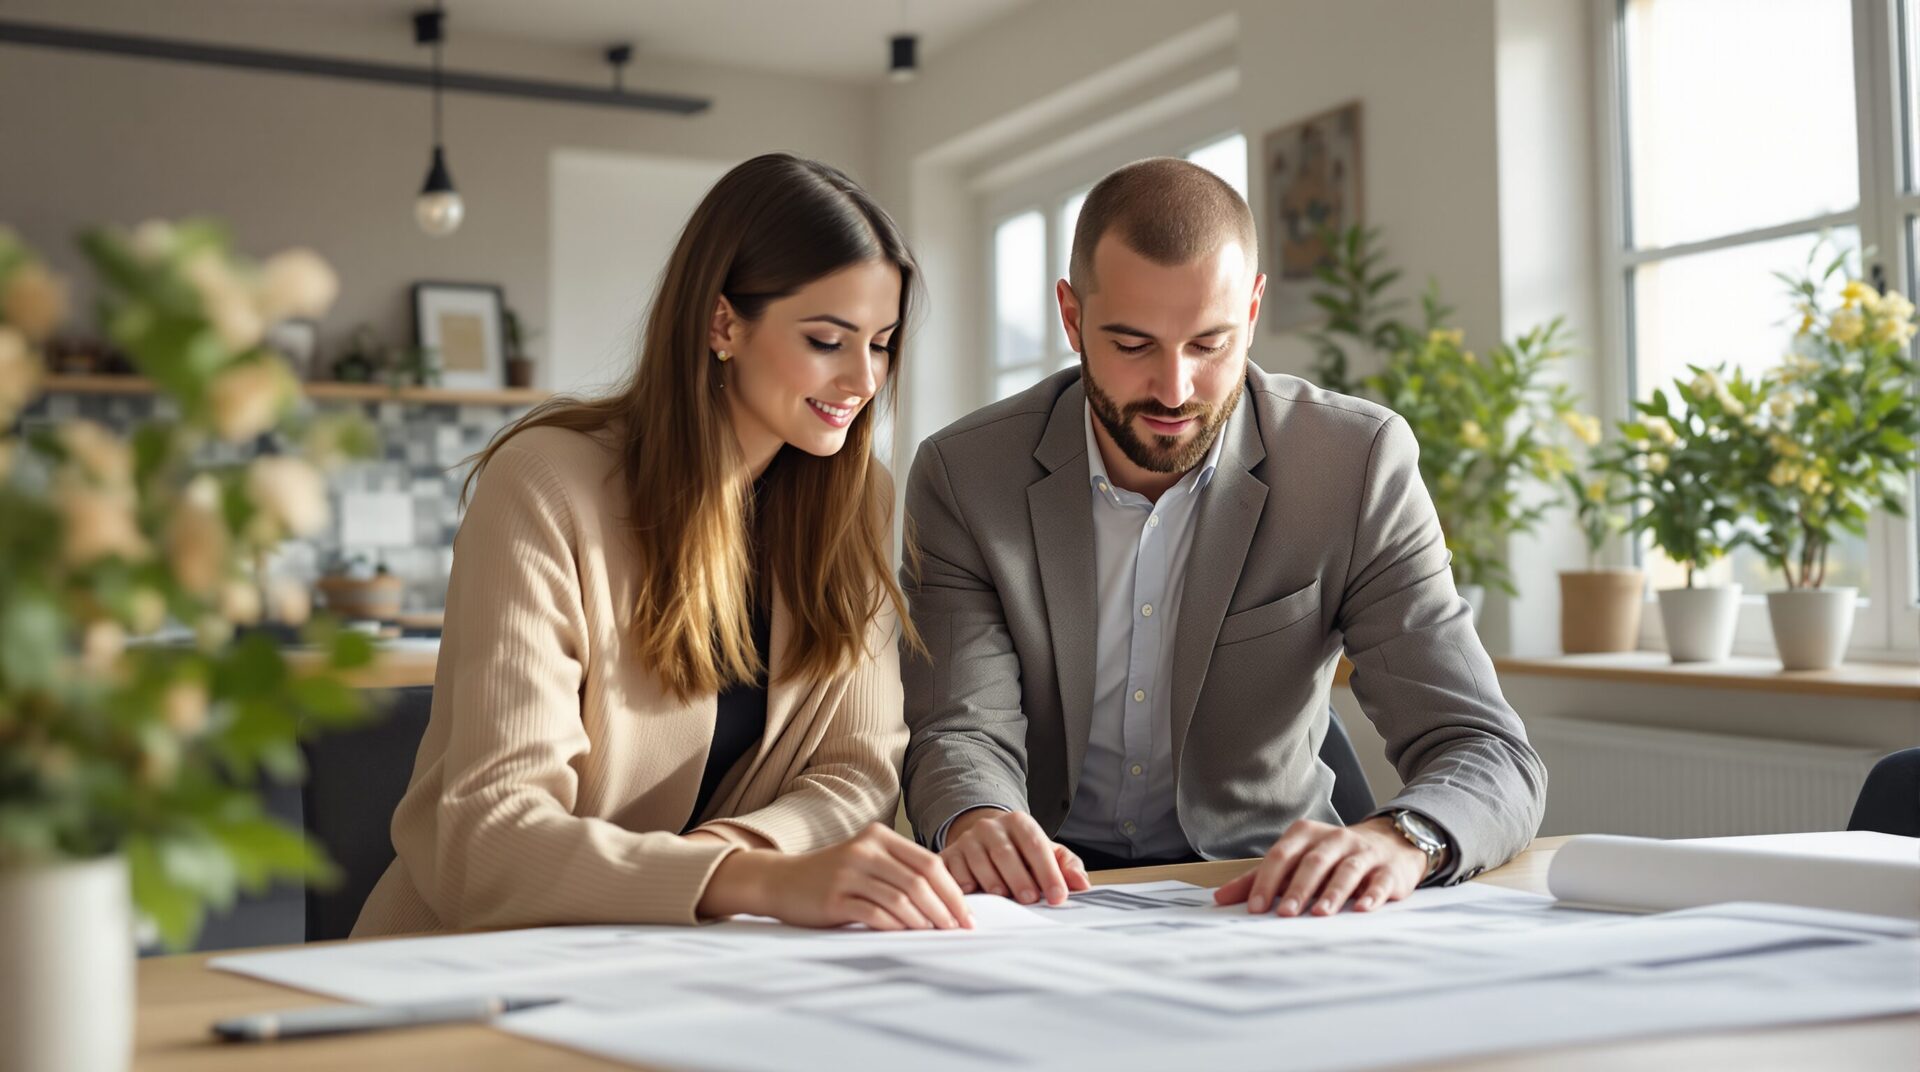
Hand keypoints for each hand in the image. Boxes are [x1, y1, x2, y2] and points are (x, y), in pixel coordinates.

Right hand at [698, 823, 972, 930]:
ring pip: (900, 897)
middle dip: (945, 908)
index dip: (953, 890)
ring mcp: (848, 872)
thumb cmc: (833, 876)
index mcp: (879, 837)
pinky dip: (895, 926)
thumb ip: (900, 872)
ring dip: (924, 920)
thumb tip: (947, 902)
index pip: (929, 862)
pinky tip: (906, 936)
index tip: (967, 915)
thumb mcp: (867, 862)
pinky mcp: (834, 897)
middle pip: (919, 880)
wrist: (781, 881)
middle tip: (957, 929)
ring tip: (936, 934)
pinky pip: (875, 913)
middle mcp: (865, 849)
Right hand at [941, 808, 1090, 905]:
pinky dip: (964, 886)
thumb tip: (1082, 884)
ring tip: (1005, 899)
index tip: (1058, 896)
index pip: (1036, 845)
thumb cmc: (1021, 853)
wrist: (984, 841)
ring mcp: (967, 840)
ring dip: (993, 883)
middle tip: (1030, 899)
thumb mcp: (1047, 853)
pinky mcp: (949, 856)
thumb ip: (1067, 866)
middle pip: (1005, 852)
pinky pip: (955, 871)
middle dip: (1019, 878)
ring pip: (979, 861)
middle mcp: (990, 827)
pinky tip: (975, 899)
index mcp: (1019, 822)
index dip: (1048, 872)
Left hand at [1213, 817, 1426, 916]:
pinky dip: (1372, 895)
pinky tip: (1364, 909)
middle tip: (1284, 914)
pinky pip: (1380, 881)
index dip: (1267, 881)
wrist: (1389, 844)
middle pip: (1313, 862)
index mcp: (1306, 835)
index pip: (1282, 855)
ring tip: (1321, 914)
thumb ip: (1260, 879)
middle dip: (1298, 889)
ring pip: (1346, 870)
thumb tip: (1220, 898)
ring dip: (1333, 892)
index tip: (1256, 907)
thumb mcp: (1295, 862)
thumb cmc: (1331, 858)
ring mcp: (1363, 853)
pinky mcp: (1388, 870)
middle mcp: (1334, 839)